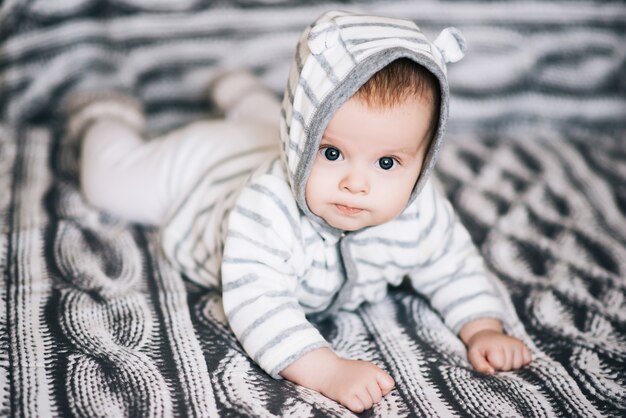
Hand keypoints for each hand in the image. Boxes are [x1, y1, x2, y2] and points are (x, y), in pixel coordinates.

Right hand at [280, 348, 394, 412]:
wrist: (326, 370)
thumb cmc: (349, 372)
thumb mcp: (366, 369)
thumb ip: (379, 379)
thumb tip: (386, 395)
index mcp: (372, 369)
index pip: (389, 385)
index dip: (382, 388)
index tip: (371, 385)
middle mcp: (365, 377)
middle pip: (378, 398)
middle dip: (369, 396)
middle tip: (357, 387)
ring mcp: (356, 386)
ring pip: (368, 405)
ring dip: (361, 402)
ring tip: (352, 392)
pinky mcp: (346, 395)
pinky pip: (359, 408)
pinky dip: (355, 406)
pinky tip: (349, 398)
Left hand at [459, 318, 531, 373]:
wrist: (486, 336)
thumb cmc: (480, 348)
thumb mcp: (473, 355)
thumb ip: (479, 365)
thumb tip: (491, 372)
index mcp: (495, 345)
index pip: (499, 365)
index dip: (492, 365)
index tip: (488, 359)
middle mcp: (508, 343)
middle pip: (508, 367)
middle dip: (501, 366)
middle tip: (494, 357)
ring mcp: (517, 344)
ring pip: (518, 366)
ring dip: (510, 365)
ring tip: (502, 357)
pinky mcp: (524, 346)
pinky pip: (527, 360)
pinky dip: (521, 361)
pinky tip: (511, 356)